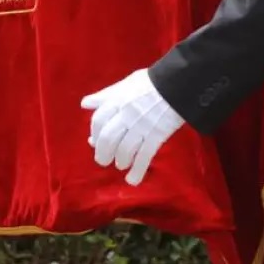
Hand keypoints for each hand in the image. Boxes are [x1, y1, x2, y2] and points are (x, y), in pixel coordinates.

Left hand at [81, 69, 184, 185]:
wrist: (178, 85)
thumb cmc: (151, 83)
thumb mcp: (126, 84)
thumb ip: (106, 95)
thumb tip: (85, 104)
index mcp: (118, 100)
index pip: (98, 120)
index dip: (94, 133)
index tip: (94, 140)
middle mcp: (126, 114)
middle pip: (107, 139)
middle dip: (102, 153)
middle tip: (103, 160)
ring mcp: (141, 126)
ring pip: (123, 150)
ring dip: (119, 161)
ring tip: (121, 164)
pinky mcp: (156, 136)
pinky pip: (144, 157)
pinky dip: (137, 171)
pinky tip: (132, 180)